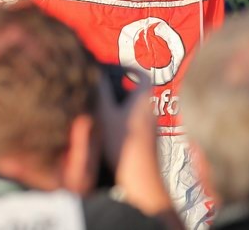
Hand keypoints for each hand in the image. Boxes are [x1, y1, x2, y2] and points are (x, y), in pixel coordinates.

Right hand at [95, 72, 173, 221]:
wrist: (141, 180)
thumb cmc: (124, 144)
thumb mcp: (106, 115)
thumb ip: (101, 94)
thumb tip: (97, 74)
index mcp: (143, 99)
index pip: (143, 74)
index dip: (130, 68)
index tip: (116, 68)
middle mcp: (151, 110)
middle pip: (138, 91)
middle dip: (121, 88)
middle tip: (103, 89)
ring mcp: (151, 126)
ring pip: (136, 108)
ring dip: (122, 106)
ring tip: (102, 109)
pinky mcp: (148, 141)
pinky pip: (136, 123)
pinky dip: (124, 120)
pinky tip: (109, 130)